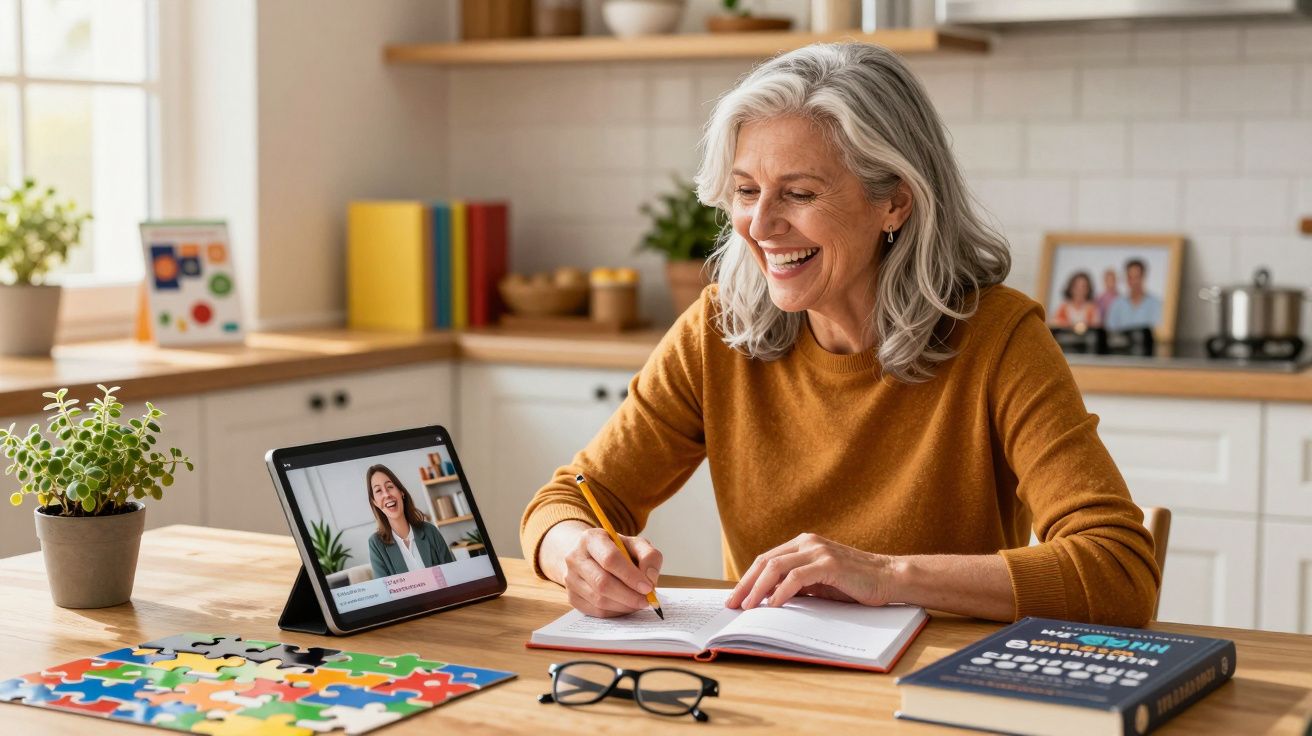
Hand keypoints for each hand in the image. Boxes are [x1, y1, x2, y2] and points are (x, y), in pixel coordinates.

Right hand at [545, 521, 663, 617]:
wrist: (590, 556)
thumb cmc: (616, 550)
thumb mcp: (635, 544)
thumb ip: (649, 556)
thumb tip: (650, 579)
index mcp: (591, 538)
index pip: (610, 559)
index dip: (630, 576)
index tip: (648, 587)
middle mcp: (575, 558)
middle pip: (602, 582)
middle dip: (629, 595)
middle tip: (646, 600)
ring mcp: (570, 579)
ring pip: (599, 600)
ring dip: (624, 605)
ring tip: (638, 602)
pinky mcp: (572, 597)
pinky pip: (596, 611)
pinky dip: (615, 612)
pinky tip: (626, 606)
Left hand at [724, 533, 896, 609]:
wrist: (888, 578)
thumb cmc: (854, 583)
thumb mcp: (819, 583)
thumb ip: (795, 584)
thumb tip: (765, 598)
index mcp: (803, 544)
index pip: (766, 560)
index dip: (747, 579)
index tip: (735, 598)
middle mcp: (807, 542)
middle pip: (765, 562)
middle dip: (746, 584)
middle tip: (733, 605)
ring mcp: (818, 551)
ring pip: (776, 567)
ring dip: (758, 589)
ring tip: (749, 608)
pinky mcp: (829, 563)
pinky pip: (797, 577)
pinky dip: (781, 591)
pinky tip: (773, 605)